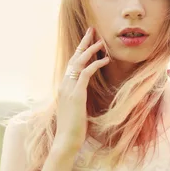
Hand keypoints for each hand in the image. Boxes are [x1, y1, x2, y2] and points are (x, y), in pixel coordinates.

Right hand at [54, 27, 110, 153]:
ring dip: (91, 50)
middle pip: (74, 58)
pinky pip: (86, 73)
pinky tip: (105, 60)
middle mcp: (64, 85)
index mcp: (63, 87)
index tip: (87, 40)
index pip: (71, 64)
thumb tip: (85, 93)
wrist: (66, 140)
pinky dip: (96, 64)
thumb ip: (79, 98)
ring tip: (101, 41)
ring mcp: (68, 89)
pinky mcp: (76, 94)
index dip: (79, 50)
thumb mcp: (76, 109)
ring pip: (79, 62)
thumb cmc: (72, 128)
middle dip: (83, 43)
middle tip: (92, 30)